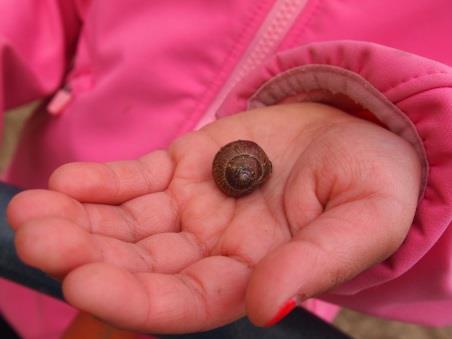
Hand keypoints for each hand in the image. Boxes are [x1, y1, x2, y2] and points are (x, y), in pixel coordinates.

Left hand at [7, 103, 420, 332]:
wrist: (358, 130)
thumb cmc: (373, 180)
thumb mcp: (365, 219)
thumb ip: (317, 262)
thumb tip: (266, 304)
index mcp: (252, 275)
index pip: (185, 302)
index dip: (135, 299)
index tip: (83, 282)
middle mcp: (212, 249)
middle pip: (140, 264)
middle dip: (85, 254)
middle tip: (35, 236)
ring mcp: (192, 207)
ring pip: (126, 223)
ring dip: (78, 218)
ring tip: (32, 210)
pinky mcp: (182, 167)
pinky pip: (135, 180)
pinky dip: (102, 181)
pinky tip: (69, 181)